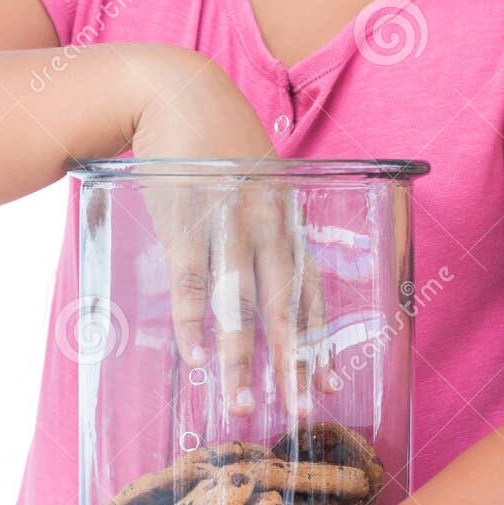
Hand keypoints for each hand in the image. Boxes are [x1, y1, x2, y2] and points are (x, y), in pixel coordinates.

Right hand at [129, 48, 339, 420]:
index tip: (330, 384)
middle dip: (292, 365)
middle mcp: (268, 225)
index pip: (311, 290)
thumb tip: (264, 266)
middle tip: (298, 415)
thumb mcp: (256, 175)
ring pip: (241, 305)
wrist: (173, 89)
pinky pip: (193, 282)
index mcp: (287, 217)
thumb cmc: (214, 135)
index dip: (320, 340)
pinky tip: (195, 358)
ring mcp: (229, 224)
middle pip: (286, 308)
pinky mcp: (187, 221)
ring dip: (241, 360)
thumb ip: (265, 220)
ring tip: (240, 406)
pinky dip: (193, 322)